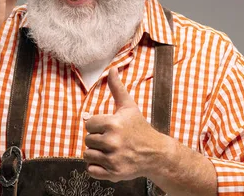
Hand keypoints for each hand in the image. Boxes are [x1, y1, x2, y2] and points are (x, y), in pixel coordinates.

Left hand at [83, 67, 168, 182]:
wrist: (155, 153)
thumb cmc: (139, 128)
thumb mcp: (128, 107)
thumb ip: (117, 88)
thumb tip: (112, 69)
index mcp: (113, 124)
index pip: (88, 124)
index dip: (96, 125)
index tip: (107, 127)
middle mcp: (113, 142)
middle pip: (87, 140)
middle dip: (97, 139)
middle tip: (111, 139)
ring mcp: (113, 159)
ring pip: (87, 155)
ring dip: (96, 153)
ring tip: (109, 150)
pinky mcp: (114, 173)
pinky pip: (91, 170)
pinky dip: (97, 167)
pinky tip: (108, 160)